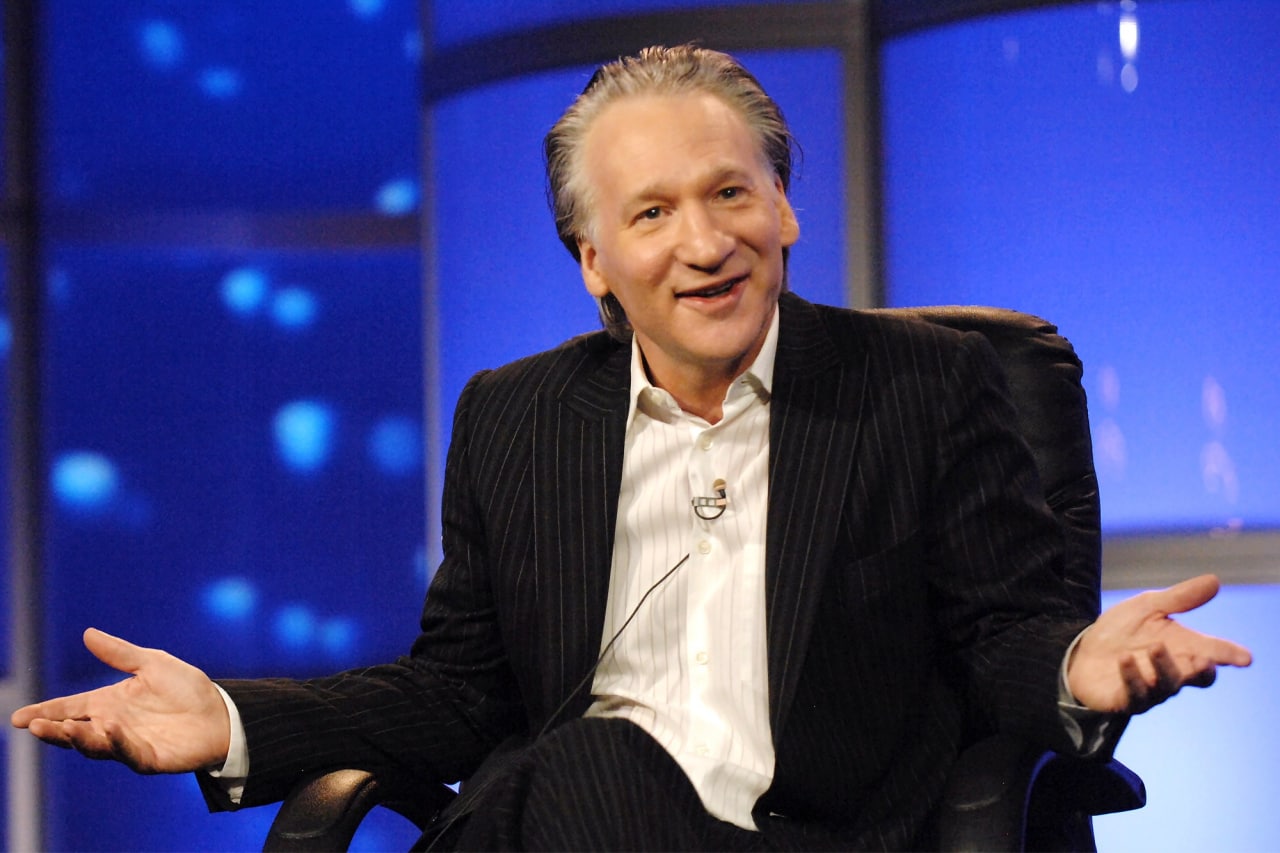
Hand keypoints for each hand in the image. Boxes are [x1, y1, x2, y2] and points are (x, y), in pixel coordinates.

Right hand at [9, 628, 230, 773]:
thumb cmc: (187, 689)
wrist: (221, 712)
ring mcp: (128, 744)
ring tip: (66, 727)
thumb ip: (119, 653)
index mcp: (109, 702)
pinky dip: (117, 742)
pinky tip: (109, 728)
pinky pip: (127, 752)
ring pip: (94, 745)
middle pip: (74, 730)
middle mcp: (112, 725)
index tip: (18, 718)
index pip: (69, 708)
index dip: (45, 713)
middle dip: (53, 729)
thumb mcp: (152, 663)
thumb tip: (87, 633)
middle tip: (34, 725)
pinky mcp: (147, 758)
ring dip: (79, 737)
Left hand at [1068, 574, 1252, 713]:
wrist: (1083, 652)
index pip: (1213, 653)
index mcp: (1183, 648)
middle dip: (1203, 670)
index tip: (1244, 657)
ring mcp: (1152, 688)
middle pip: (1199, 678)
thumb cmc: (1121, 631)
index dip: (1230, 655)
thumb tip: (1214, 580)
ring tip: (1155, 647)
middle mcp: (1173, 671)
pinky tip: (1125, 660)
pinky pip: (1135, 694)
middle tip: (1205, 660)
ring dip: (1164, 667)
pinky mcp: (1128, 700)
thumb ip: (1179, 598)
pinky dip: (1132, 677)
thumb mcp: (1147, 608)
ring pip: (1168, 685)